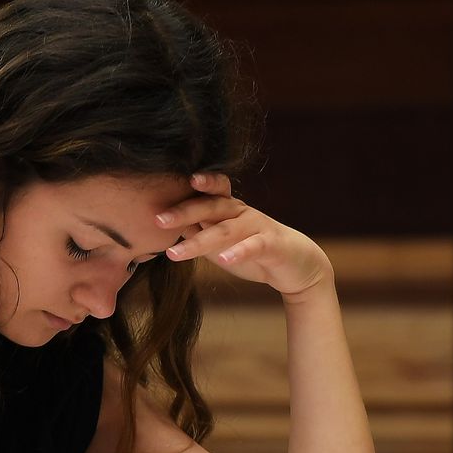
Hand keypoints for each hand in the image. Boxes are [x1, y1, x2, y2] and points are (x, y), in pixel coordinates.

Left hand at [156, 173, 331, 298]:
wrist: (295, 265)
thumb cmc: (250, 250)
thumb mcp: (220, 241)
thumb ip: (196, 231)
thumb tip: (161, 225)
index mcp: (227, 208)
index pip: (206, 193)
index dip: (188, 187)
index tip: (163, 187)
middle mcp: (241, 212)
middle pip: (211, 207)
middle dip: (184, 211)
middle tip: (158, 219)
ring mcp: (257, 226)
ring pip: (226, 230)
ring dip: (199, 241)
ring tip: (175, 253)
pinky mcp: (272, 244)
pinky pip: (254, 246)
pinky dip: (238, 252)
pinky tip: (223, 259)